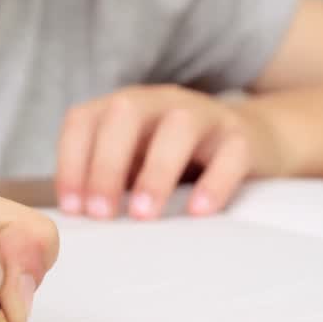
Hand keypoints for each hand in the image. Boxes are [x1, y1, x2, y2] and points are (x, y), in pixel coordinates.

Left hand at [55, 85, 281, 219]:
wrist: (251, 137)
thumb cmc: (177, 155)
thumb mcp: (135, 158)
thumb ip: (106, 178)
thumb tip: (76, 218)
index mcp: (124, 107)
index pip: (84, 120)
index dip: (71, 161)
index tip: (73, 207)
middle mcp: (159, 102)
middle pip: (124, 115)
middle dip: (106, 165)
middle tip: (101, 213)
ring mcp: (203, 115)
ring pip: (178, 127)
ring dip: (155, 172)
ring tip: (144, 214)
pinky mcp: (241, 137)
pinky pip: (230, 153)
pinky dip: (214, 182)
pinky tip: (198, 210)